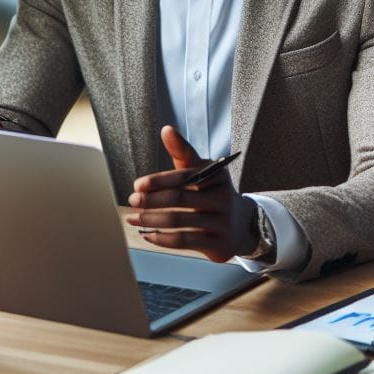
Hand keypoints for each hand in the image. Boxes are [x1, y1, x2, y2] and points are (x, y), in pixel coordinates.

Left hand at [124, 126, 255, 261]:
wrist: (241, 224)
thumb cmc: (211, 193)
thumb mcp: (201, 171)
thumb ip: (182, 152)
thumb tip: (166, 129)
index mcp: (217, 175)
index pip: (184, 176)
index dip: (158, 180)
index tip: (138, 185)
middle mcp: (222, 197)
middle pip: (180, 198)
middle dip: (151, 201)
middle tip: (132, 201)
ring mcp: (222, 221)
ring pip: (179, 221)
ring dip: (151, 220)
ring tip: (133, 218)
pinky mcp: (219, 244)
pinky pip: (185, 241)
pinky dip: (162, 238)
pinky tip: (148, 235)